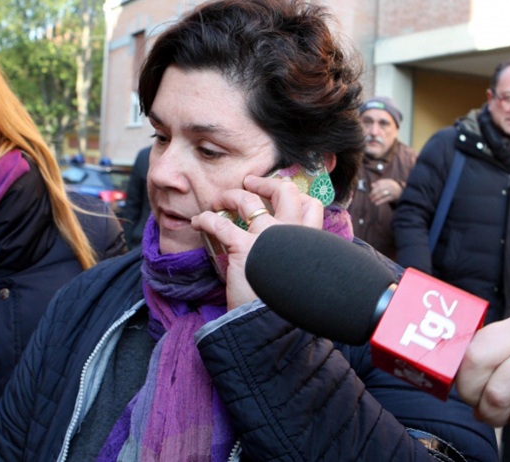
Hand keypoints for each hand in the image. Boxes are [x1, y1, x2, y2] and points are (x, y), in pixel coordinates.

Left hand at [191, 175, 323, 309]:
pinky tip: (198, 223)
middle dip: (266, 182)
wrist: (273, 326)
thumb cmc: (286, 309)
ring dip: (231, 195)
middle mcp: (291, 234)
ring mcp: (267, 237)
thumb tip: (285, 260)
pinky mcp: (242, 247)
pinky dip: (205, 219)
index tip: (280, 197)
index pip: (311, 206)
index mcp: (309, 243)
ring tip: (219, 200)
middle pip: (285, 191)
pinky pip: (219, 223)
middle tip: (252, 183)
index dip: (296, 196)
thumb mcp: (300, 281)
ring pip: (249, 199)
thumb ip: (297, 264)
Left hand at [369, 178, 400, 205]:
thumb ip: (379, 184)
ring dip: (376, 197)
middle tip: (370, 196)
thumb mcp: (387, 184)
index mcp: (389, 181)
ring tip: (372, 200)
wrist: (402, 193)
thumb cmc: (392, 188)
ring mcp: (393, 191)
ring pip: (382, 194)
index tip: (371, 191)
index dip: (375, 187)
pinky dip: (380, 201)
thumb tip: (372, 185)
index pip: (380, 183)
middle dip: (374, 193)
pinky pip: (385, 199)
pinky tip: (376, 203)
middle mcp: (391, 185)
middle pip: (380, 188)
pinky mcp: (394, 197)